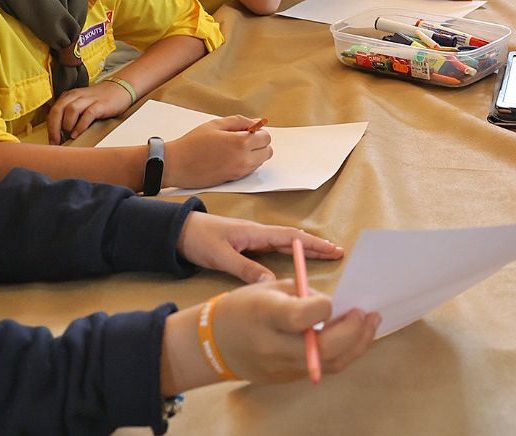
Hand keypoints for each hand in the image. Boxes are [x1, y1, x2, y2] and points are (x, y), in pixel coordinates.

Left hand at [47, 80, 133, 141]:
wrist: (120, 89)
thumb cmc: (99, 101)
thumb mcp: (80, 104)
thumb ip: (70, 115)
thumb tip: (60, 135)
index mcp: (69, 96)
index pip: (53, 112)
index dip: (50, 128)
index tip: (51, 142)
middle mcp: (76, 96)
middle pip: (58, 110)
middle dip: (54, 128)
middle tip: (56, 142)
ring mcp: (88, 99)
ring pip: (71, 110)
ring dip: (67, 125)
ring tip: (69, 136)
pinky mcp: (100, 104)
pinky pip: (88, 114)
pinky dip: (81, 125)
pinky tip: (78, 133)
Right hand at [164, 115, 273, 188]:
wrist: (176, 165)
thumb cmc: (193, 143)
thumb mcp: (215, 124)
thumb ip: (239, 121)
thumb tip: (255, 123)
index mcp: (240, 142)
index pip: (266, 138)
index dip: (258, 132)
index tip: (248, 130)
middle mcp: (244, 159)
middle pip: (267, 152)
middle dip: (259, 144)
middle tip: (243, 140)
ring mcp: (239, 172)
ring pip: (259, 162)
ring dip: (253, 155)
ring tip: (232, 149)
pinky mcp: (233, 180)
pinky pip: (249, 171)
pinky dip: (245, 164)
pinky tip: (229, 158)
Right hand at [172, 280, 380, 387]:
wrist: (214, 343)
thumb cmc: (243, 307)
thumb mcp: (270, 288)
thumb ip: (304, 295)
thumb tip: (336, 305)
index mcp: (266, 316)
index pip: (303, 317)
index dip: (324, 308)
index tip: (334, 301)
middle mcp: (274, 346)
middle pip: (324, 349)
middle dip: (354, 332)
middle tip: (368, 314)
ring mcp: (281, 367)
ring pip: (330, 364)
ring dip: (357, 345)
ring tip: (370, 324)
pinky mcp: (288, 379)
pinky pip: (322, 368)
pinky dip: (342, 353)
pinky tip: (352, 337)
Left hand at [177, 212, 343, 283]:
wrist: (177, 230)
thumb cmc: (199, 239)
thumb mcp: (222, 257)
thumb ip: (246, 269)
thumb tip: (272, 284)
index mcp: (255, 232)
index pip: (292, 237)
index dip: (314, 244)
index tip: (334, 250)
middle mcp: (257, 233)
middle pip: (293, 238)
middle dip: (316, 245)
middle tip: (338, 253)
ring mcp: (252, 238)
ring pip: (285, 242)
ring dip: (305, 248)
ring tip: (324, 256)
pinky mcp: (245, 244)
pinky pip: (274, 247)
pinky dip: (290, 251)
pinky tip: (295, 259)